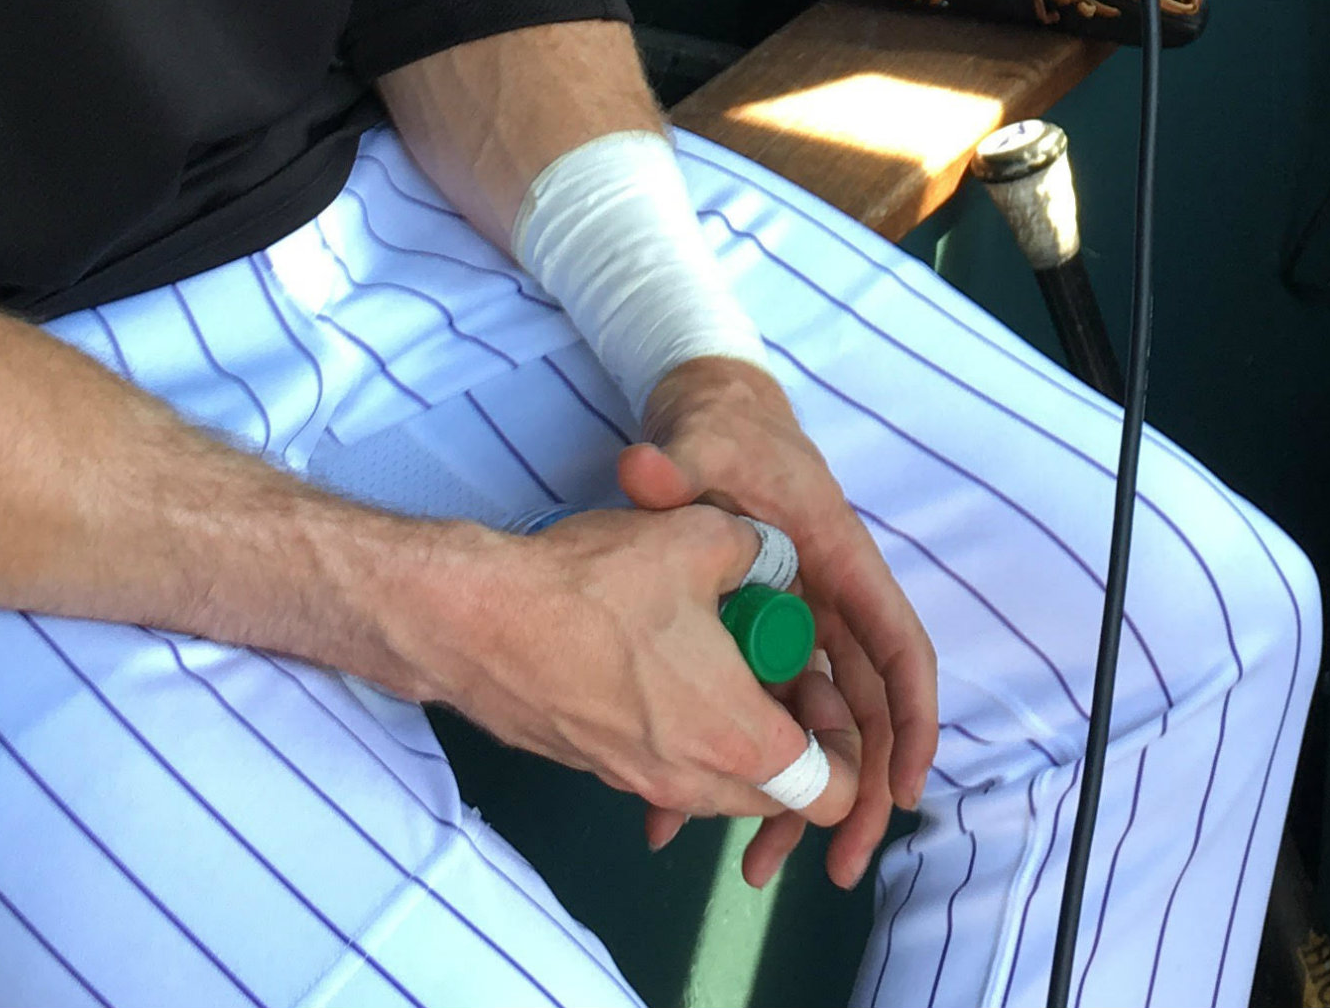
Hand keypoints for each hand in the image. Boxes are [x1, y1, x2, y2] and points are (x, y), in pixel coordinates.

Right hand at [423, 491, 859, 833]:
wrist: (478, 622)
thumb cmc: (596, 584)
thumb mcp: (703, 537)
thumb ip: (761, 552)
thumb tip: (774, 559)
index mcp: (736, 738)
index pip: (831, 793)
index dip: (850, 749)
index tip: (827, 687)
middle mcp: (693, 778)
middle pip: (779, 793)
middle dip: (798, 740)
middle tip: (783, 668)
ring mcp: (640, 780)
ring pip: (724, 784)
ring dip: (742, 737)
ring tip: (728, 660)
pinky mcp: (601, 768)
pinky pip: (673, 769)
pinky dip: (691, 734)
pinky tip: (671, 668)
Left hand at [627, 356, 938, 886]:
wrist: (704, 418)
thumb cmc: (723, 429)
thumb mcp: (702, 440)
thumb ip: (675, 461)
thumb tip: (642, 469)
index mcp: (838, 559)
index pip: (897, 647)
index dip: (911, 721)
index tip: (908, 789)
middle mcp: (829, 602)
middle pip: (862, 711)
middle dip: (857, 793)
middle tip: (835, 868)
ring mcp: (796, 624)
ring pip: (813, 727)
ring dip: (794, 799)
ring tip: (758, 869)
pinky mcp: (758, 638)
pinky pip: (762, 714)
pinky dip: (734, 765)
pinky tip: (684, 817)